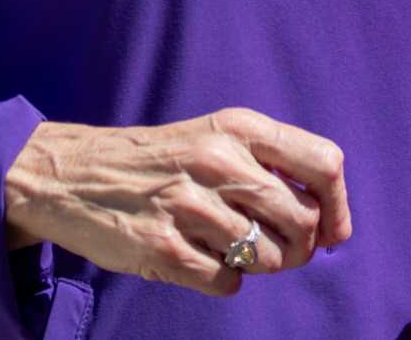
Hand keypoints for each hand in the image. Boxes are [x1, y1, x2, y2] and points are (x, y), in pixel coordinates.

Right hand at [3, 108, 352, 297]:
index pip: (324, 164)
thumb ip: (271, 165)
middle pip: (304, 222)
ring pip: (268, 258)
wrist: (71, 175)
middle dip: (300, 248)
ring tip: (227, 246)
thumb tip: (332, 223)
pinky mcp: (165, 249)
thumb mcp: (214, 137)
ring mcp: (189, 206)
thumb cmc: (158, 160)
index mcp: (238, 127)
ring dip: (257, 264)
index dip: (339, 207)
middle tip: (275, 247)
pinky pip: (229, 283)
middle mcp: (218, 161)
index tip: (332, 230)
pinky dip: (223, 280)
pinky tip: (198, 258)